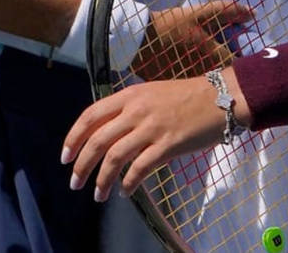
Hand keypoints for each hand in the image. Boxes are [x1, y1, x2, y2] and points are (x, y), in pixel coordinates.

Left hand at [62, 75, 230, 201]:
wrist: (222, 98)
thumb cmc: (188, 96)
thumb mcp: (152, 93)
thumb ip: (129, 108)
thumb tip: (108, 131)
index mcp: (130, 95)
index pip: (90, 116)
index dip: (73, 138)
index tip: (65, 157)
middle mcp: (136, 110)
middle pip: (97, 140)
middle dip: (81, 165)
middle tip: (74, 182)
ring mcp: (152, 128)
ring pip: (114, 157)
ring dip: (101, 180)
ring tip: (97, 195)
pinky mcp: (168, 145)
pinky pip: (139, 168)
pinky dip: (127, 182)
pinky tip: (124, 190)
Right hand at [130, 0, 251, 80]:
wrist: (136, 39)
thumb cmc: (170, 24)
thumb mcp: (200, 13)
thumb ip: (228, 11)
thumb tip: (254, 14)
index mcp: (214, 56)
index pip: (239, 64)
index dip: (244, 60)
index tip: (243, 56)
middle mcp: (206, 75)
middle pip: (226, 79)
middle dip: (230, 74)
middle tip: (229, 67)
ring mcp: (190, 86)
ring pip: (211, 88)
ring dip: (215, 83)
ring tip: (209, 73)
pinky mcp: (176, 92)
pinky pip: (193, 91)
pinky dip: (197, 88)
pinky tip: (193, 80)